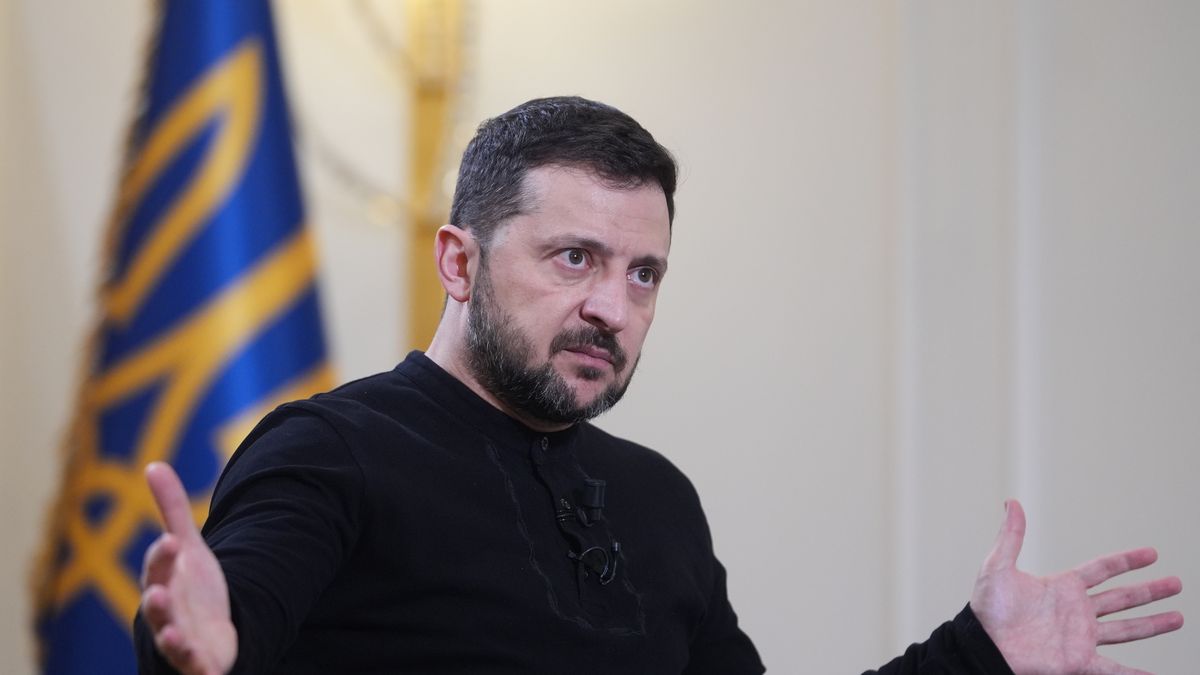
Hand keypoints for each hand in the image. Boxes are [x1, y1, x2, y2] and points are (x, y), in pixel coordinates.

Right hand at [140, 462, 236, 674]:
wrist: (208, 636)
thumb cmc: (192, 591)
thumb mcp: (190, 549)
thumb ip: (172, 511)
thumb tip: (153, 465)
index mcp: (164, 584)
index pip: (159, 569)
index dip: (163, 557)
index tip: (171, 540)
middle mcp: (167, 614)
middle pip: (159, 607)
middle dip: (157, 600)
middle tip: (157, 592)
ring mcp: (180, 641)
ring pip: (171, 641)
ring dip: (170, 637)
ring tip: (171, 633)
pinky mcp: (198, 664)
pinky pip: (194, 667)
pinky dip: (194, 665)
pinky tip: (200, 663)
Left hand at [970, 500, 1182, 674]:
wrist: (983, 645)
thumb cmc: (987, 609)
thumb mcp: (998, 567)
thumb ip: (1011, 537)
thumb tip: (1011, 502)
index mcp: (1062, 587)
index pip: (1103, 569)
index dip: (1127, 561)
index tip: (1152, 554)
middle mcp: (1077, 611)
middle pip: (1122, 598)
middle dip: (1149, 592)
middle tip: (1177, 584)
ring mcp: (1081, 637)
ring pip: (1126, 629)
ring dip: (1152, 624)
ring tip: (1179, 617)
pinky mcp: (1078, 661)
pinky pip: (1114, 670)